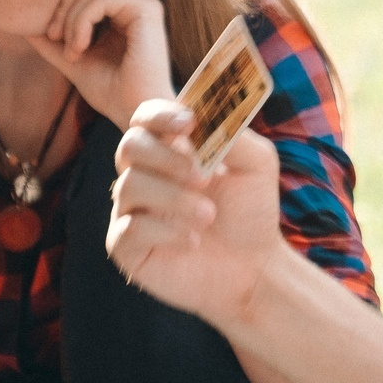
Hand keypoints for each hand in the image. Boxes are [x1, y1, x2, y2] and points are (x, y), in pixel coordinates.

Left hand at [25, 0, 172, 129]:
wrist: (134, 114)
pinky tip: (80, 47)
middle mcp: (137, 5)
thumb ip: (53, 42)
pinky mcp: (146, 10)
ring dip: (70, 18)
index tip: (50, 34)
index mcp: (123, 14)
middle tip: (52, 38)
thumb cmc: (111, 94)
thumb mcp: (73, 61)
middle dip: (62, 6)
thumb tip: (25, 25)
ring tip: (70, 50)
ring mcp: (144, 5)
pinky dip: (81, 21)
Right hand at [109, 103, 290, 328]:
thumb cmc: (251, 212)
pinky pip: (128, 228)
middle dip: (166, 158)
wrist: (254, 268)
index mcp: (172, 148)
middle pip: (129, 145)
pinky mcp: (126, 245)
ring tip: (208, 216)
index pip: (147, 117)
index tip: (188, 122)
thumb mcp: (257, 165)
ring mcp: (132, 209)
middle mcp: (146, 173)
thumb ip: (233, 134)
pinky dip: (165, 232)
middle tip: (204, 177)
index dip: (161, 114)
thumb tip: (205, 116)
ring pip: (129, 186)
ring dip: (174, 199)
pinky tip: (193, 242)